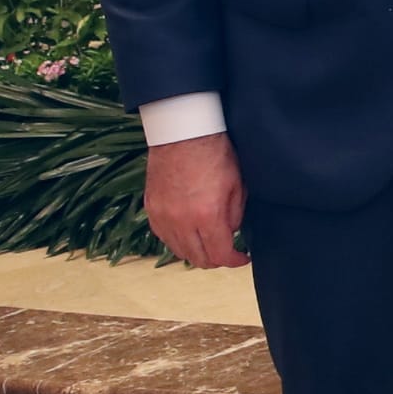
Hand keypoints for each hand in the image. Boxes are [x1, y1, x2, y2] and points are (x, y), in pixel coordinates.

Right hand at [146, 133, 249, 268]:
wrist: (183, 132)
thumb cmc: (214, 153)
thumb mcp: (237, 185)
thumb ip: (234, 215)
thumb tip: (230, 233)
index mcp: (207, 216)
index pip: (220, 256)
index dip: (234, 261)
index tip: (242, 257)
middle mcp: (181, 221)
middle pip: (198, 259)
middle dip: (217, 259)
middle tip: (227, 251)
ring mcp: (162, 216)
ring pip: (179, 251)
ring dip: (196, 252)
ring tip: (208, 242)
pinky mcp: (151, 208)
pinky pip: (163, 237)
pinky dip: (177, 240)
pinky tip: (189, 231)